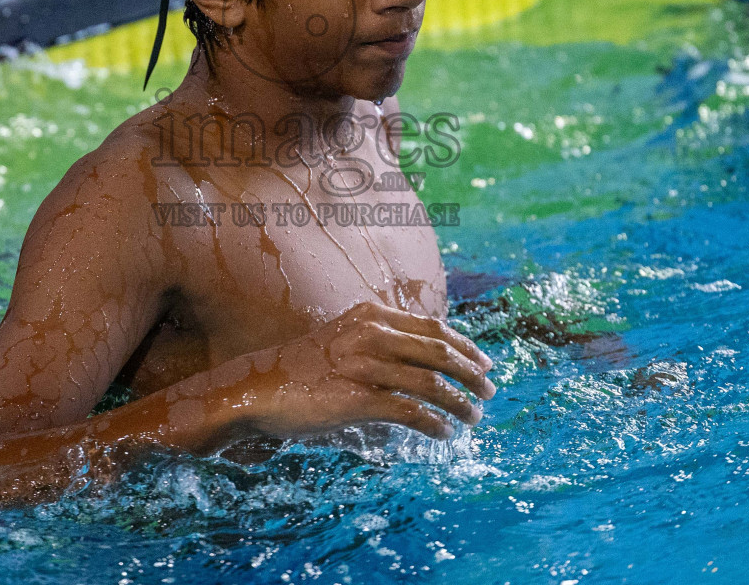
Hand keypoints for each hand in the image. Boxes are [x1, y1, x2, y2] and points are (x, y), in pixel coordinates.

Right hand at [227, 302, 496, 440]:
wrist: (258, 388)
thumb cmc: (304, 369)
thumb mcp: (345, 340)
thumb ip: (380, 342)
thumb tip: (424, 362)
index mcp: (371, 316)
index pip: (433, 328)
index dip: (465, 346)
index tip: (485, 363)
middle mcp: (370, 334)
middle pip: (439, 351)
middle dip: (471, 373)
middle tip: (490, 391)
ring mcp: (363, 364)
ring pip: (430, 382)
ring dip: (460, 402)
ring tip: (473, 418)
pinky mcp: (357, 398)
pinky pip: (409, 411)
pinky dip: (434, 423)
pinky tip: (444, 432)